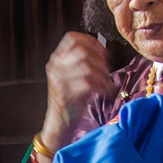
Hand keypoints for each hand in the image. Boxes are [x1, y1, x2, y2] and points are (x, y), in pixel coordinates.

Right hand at [41, 32, 116, 148]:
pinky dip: (102, 87)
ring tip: (107, 81)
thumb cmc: (70, 100)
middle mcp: (54, 67)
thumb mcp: (71, 76)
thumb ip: (81, 62)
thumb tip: (102, 51)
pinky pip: (88, 84)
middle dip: (99, 59)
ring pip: (85, 67)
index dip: (90, 41)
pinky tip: (107, 91)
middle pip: (81, 51)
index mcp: (56, 59)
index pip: (72, 38)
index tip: (103, 51)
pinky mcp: (65, 94)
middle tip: (107, 69)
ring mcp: (58, 80)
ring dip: (102, 74)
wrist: (58, 124)